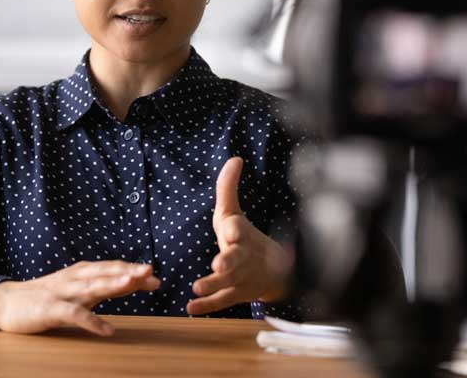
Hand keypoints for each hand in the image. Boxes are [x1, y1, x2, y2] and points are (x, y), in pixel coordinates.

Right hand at [0, 261, 159, 335]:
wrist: (7, 302)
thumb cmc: (45, 297)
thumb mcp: (75, 289)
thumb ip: (100, 287)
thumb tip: (130, 283)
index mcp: (81, 273)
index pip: (111, 268)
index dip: (132, 270)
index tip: (154, 276)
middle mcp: (74, 279)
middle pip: (105, 273)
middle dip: (128, 272)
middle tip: (150, 273)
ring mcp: (62, 293)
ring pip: (91, 287)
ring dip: (112, 284)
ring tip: (132, 283)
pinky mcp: (50, 309)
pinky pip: (74, 315)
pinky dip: (92, 322)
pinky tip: (108, 330)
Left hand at [187, 157, 293, 315]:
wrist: (275, 272)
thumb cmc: (244, 238)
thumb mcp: (233, 213)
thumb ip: (228, 188)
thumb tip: (234, 158)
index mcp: (241, 234)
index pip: (238, 230)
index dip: (235, 229)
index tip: (231, 228)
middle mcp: (242, 256)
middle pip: (237, 258)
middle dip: (228, 261)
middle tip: (218, 264)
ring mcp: (240, 277)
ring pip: (228, 282)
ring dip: (214, 285)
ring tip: (197, 287)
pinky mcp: (235, 294)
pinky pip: (221, 301)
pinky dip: (207, 306)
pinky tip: (191, 308)